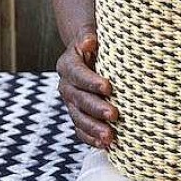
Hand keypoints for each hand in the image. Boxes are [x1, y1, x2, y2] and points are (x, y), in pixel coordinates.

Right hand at [56, 27, 118, 149]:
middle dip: (96, 109)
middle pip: (79, 100)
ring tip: (110, 137)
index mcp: (68, 65)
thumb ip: (88, 37)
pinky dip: (91, 139)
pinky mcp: (77, 115)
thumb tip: (89, 41)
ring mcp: (71, 103)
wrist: (89, 53)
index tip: (108, 87)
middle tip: (114, 115)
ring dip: (94, 129)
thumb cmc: (95, 43)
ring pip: (79, 118)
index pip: (78, 74)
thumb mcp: (90, 35)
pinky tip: (104, 146)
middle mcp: (66, 85)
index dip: (91, 81)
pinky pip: (80, 130)